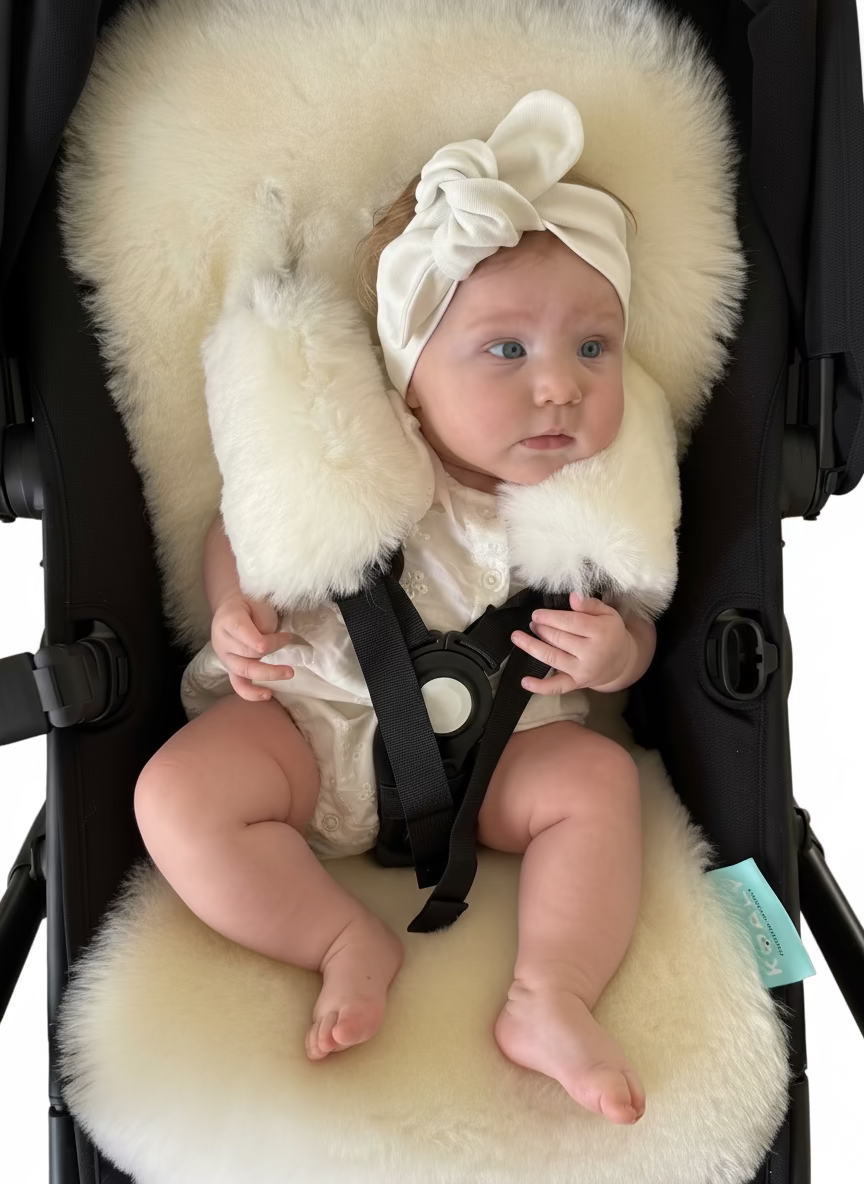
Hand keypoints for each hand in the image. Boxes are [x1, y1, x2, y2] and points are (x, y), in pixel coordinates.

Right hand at [211, 593, 297, 700]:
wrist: (232, 605)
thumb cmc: (249, 604)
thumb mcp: (258, 604)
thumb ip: (262, 622)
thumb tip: (270, 642)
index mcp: (228, 621)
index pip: (253, 640)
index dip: (273, 642)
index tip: (288, 637)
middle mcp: (222, 641)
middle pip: (249, 656)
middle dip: (272, 660)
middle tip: (292, 665)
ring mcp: (224, 656)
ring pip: (243, 671)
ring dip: (267, 675)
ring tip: (287, 675)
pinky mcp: (229, 667)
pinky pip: (237, 684)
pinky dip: (250, 693)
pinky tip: (266, 695)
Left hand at [510, 592, 632, 693]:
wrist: (621, 663)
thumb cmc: (611, 633)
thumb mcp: (608, 614)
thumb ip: (590, 604)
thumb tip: (573, 597)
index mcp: (600, 632)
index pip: (570, 622)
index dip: (550, 617)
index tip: (536, 614)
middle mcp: (591, 652)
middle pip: (559, 638)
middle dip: (541, 629)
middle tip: (531, 623)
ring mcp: (582, 670)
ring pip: (552, 657)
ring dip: (532, 647)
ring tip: (518, 637)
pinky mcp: (576, 683)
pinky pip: (557, 687)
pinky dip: (540, 687)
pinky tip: (524, 681)